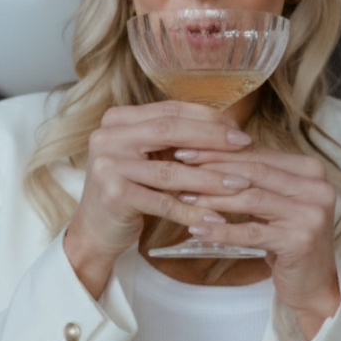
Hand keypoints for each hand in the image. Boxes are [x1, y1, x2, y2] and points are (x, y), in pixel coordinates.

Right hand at [63, 100, 253, 295]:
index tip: (238, 129)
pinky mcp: (114, 196)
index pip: (169, 110)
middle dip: (212, 138)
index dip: (206, 118)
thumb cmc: (130, 190)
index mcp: (118, 120)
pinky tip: (217, 217)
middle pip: (170, 130)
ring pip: (170, 170)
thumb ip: (175, 141)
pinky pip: (163, 202)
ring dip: (210, 178)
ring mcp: (108, 165)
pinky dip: (192, 211)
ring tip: (240, 184)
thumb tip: (228, 128)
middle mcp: (108, 137)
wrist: (95, 230)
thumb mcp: (148, 158)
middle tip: (244, 145)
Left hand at [172, 144, 340, 339]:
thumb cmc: (288, 238)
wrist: (313, 282)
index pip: (259, 153)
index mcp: (311, 170)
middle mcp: (317, 188)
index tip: (187, 149)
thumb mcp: (275, 202)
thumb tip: (208, 151)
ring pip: (251, 198)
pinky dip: (221, 231)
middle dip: (213, 169)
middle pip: (254, 172)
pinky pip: (251, 233)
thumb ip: (255, 177)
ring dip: (213, 198)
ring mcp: (311, 214)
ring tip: (184, 197)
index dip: (221, 150)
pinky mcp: (300, 241)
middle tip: (179, 167)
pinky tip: (198, 229)